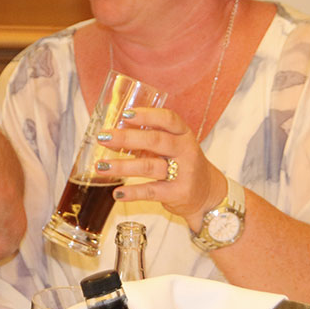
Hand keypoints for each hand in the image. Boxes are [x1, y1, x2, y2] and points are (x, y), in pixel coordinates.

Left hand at [96, 107, 226, 230]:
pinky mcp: (178, 194)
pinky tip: (117, 192)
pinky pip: (151, 191)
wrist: (207, 193)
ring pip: (149, 166)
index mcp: (184, 134)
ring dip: (122, 166)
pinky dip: (132, 192)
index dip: (147, 115)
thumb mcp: (173, 146)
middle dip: (126, 138)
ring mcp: (184, 173)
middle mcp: (186, 151)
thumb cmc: (183, 164)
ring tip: (101, 166)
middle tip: (103, 137)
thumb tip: (114, 134)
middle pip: (155, 141)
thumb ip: (149, 139)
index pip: (168, 119)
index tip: (125, 115)